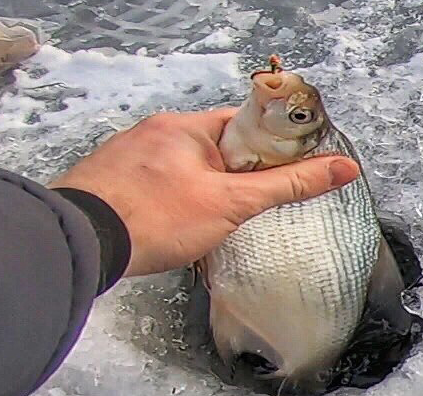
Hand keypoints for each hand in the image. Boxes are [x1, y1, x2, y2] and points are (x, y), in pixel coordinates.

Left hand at [48, 108, 359, 276]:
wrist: (81, 244)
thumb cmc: (153, 216)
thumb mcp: (232, 203)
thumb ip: (287, 185)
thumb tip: (341, 168)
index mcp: (186, 127)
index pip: (244, 124)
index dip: (271, 147)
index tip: (288, 170)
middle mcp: (155, 133)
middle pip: (216, 148)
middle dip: (236, 176)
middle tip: (248, 206)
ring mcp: (130, 157)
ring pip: (185, 170)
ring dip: (203, 191)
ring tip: (212, 222)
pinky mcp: (113, 183)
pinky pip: (158, 185)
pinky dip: (174, 203)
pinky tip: (175, 226)